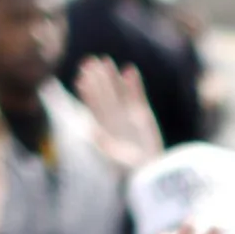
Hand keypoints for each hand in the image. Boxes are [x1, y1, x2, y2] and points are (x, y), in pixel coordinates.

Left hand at [69, 56, 163, 171]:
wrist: (153, 172)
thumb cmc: (132, 169)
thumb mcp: (115, 159)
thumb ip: (104, 145)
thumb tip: (93, 132)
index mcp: (103, 128)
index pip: (93, 106)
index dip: (87, 91)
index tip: (81, 78)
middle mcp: (113, 119)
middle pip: (103, 95)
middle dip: (96, 79)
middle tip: (89, 61)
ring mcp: (127, 115)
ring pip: (118, 92)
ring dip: (111, 77)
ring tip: (105, 61)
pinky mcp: (143, 115)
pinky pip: (137, 95)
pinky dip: (133, 83)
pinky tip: (129, 69)